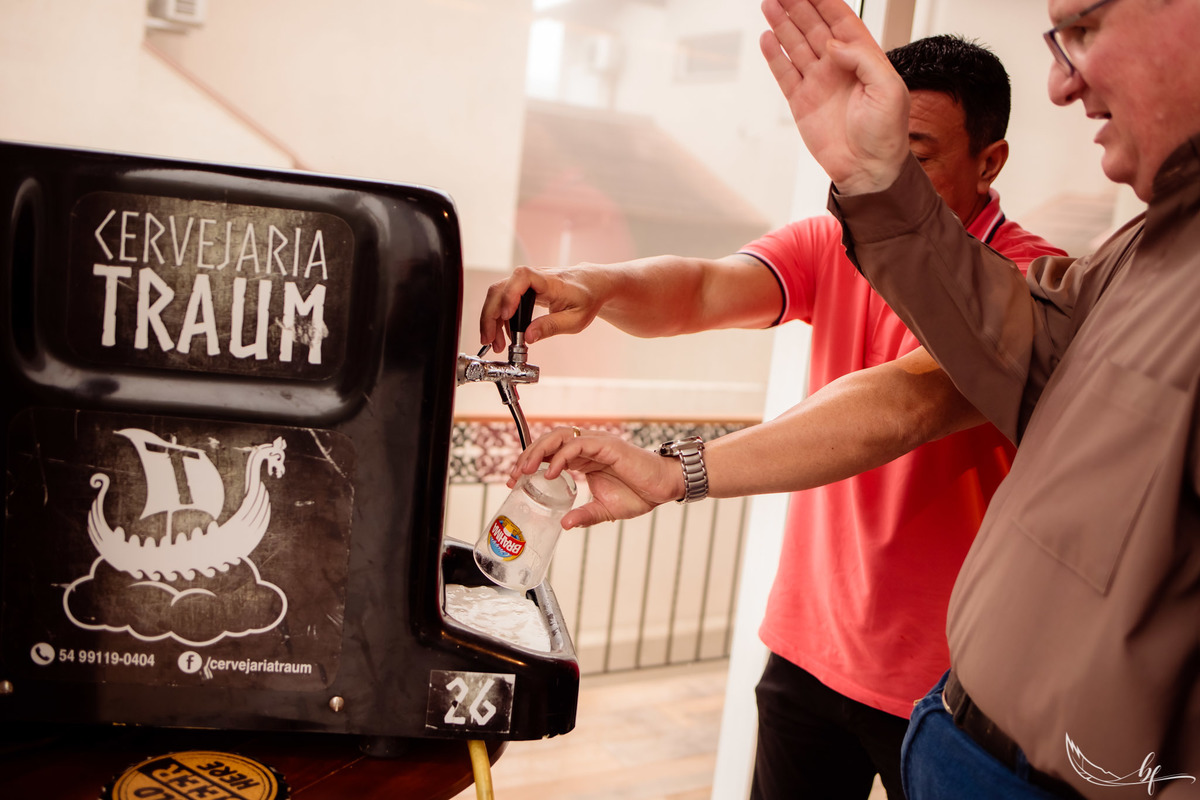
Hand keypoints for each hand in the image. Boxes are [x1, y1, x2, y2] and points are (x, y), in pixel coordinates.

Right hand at [479, 265, 605, 353]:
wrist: (591, 284)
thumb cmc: (587, 298)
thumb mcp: (576, 319)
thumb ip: (551, 327)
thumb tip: (529, 337)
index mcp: (550, 282)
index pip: (523, 277)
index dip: (510, 294)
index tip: (506, 315)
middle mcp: (534, 278)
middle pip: (501, 288)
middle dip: (490, 315)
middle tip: (489, 340)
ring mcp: (525, 283)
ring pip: (498, 295)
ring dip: (492, 319)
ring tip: (495, 344)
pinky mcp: (522, 290)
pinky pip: (503, 300)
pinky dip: (499, 319)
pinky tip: (503, 336)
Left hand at [511, 427, 683, 529]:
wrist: (664, 488)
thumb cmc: (639, 494)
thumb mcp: (605, 510)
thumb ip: (584, 515)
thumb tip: (565, 524)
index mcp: (584, 460)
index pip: (549, 455)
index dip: (530, 464)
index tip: (514, 481)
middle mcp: (587, 448)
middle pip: (548, 442)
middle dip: (527, 457)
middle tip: (514, 476)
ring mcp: (596, 444)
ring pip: (558, 437)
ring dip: (538, 452)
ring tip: (525, 470)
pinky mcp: (606, 445)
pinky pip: (577, 443)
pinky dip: (561, 456)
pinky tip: (552, 472)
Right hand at [759, 0, 909, 194]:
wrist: (869, 169)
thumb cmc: (887, 133)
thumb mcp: (889, 89)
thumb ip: (863, 59)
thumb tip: (832, 44)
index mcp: (863, 58)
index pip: (840, 20)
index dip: (824, 1)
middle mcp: (838, 66)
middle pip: (814, 26)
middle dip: (798, 6)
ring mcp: (818, 83)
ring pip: (796, 45)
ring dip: (782, 24)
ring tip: (770, 4)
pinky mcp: (801, 102)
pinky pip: (785, 73)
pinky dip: (774, 56)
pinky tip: (767, 38)